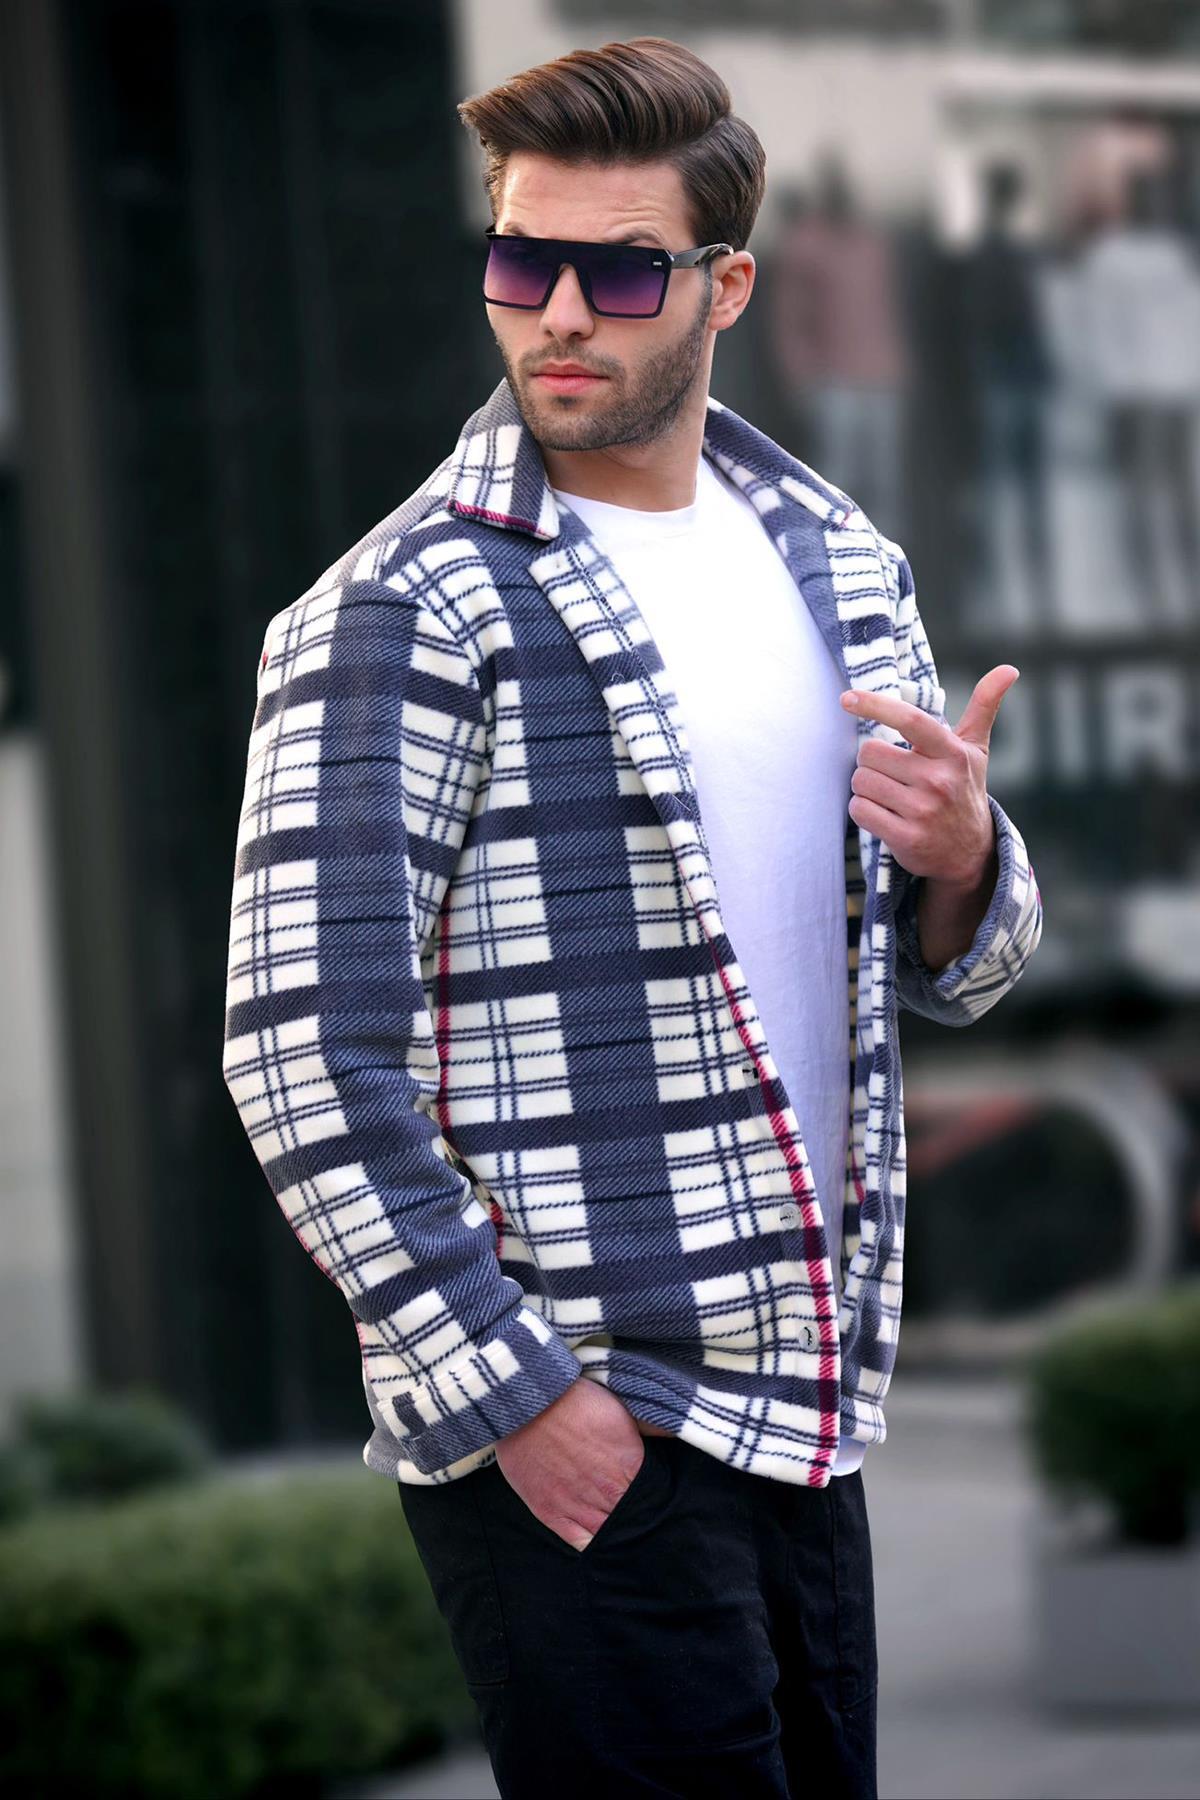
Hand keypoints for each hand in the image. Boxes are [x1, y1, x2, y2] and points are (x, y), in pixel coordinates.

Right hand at [495, 1377, 647, 1550]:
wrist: (527, 1404)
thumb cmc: (574, 1400)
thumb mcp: (620, 1408)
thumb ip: (652, 1426)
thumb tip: (679, 1432)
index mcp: (630, 1466)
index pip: (654, 1496)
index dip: (656, 1499)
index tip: (656, 1499)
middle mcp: (608, 1492)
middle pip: (634, 1520)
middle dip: (639, 1519)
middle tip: (640, 1519)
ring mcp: (579, 1506)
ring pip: (610, 1535)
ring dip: (619, 1534)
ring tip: (624, 1532)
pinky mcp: (551, 1512)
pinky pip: (580, 1543)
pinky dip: (593, 1546)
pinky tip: (601, 1541)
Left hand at [840, 665, 1017, 887]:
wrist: (970, 852)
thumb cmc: (965, 790)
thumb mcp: (976, 750)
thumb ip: (985, 706)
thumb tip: (1009, 669)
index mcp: (952, 753)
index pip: (910, 720)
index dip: (876, 705)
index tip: (847, 698)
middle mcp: (938, 780)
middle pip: (870, 753)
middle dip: (871, 762)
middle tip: (890, 772)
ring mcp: (923, 811)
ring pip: (861, 782)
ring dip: (865, 787)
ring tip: (889, 795)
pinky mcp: (906, 837)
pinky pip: (860, 810)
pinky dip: (863, 810)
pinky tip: (883, 814)